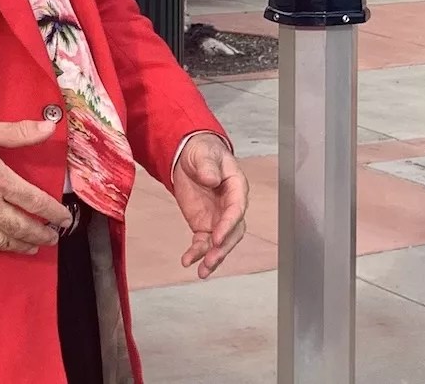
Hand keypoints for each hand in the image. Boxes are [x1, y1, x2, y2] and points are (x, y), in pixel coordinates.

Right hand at [0, 117, 69, 253]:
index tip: (64, 219)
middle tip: (53, 238)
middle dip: (41, 235)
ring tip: (32, 247)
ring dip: (20, 246)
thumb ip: (18, 133)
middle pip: (21, 227)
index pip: (34, 202)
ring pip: (1, 240)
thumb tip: (49, 128)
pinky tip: (0, 246)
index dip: (53, 213)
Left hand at [170, 132, 247, 278]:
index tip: (217, 237)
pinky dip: (197, 253)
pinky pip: (204, 243)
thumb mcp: (203, 153)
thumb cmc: (202, 152)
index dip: (228, 224)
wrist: (189, 156)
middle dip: (223, 248)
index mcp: (236, 186)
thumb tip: (211, 180)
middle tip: (210, 260)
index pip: (236, 208)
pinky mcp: (204, 225)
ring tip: (201, 271)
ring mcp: (218, 218)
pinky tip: (188, 261)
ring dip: (212, 257)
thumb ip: (208, 166)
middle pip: (233, 231)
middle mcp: (231, 205)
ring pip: (221, 242)